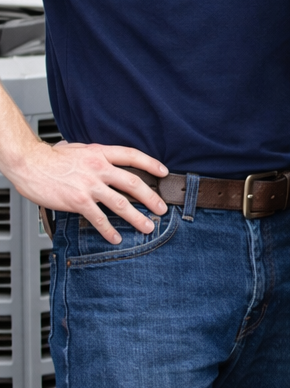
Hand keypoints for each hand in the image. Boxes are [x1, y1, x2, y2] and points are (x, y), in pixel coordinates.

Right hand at [11, 141, 167, 244]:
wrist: (29, 163)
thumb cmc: (50, 157)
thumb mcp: (78, 149)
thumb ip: (93, 156)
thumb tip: (103, 159)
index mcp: (99, 153)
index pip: (132, 156)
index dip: (150, 164)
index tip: (163, 172)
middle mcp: (98, 168)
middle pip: (132, 183)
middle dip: (150, 197)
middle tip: (162, 208)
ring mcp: (89, 185)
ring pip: (120, 203)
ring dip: (137, 217)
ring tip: (148, 226)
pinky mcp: (78, 201)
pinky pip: (98, 218)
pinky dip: (109, 230)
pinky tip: (115, 238)